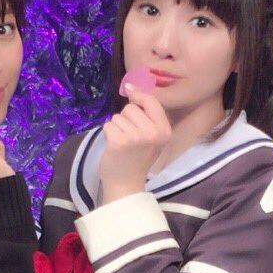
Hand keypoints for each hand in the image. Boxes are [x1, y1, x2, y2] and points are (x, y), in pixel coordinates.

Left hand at [98, 84, 170, 200]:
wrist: (126, 184)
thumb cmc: (138, 158)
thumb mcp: (152, 137)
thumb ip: (147, 115)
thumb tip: (131, 88)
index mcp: (164, 130)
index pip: (151, 102)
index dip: (139, 95)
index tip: (130, 90)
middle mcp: (152, 133)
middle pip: (131, 108)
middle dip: (126, 118)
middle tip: (129, 137)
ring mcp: (136, 137)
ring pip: (118, 116)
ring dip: (116, 127)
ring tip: (122, 143)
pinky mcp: (119, 141)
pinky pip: (108, 125)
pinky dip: (107, 134)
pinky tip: (114, 147)